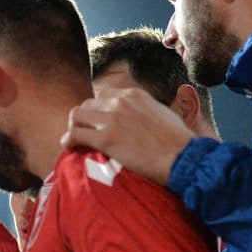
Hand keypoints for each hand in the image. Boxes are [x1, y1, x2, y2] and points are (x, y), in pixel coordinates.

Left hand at [62, 88, 197, 185]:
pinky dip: (69, 141)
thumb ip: (145, 111)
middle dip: (83, 119)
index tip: (96, 123)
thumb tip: (140, 120)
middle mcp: (120, 102)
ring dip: (73, 128)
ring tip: (75, 141)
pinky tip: (70, 148)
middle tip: (84, 134)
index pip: (103, 94)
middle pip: (87, 104)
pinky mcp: (106, 138)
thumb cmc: (179, 142)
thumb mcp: (162, 114)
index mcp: (134, 94)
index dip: (97, 110)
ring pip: (76, 116)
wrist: (183, 157)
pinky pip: (75, 135)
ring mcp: (112, 119)